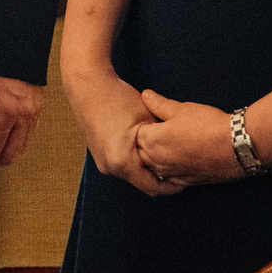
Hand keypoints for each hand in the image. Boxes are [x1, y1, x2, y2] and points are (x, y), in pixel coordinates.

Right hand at [68, 64, 173, 195]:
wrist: (87, 84)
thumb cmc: (117, 98)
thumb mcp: (147, 119)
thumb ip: (161, 141)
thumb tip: (176, 153)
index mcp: (122, 162)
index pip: (153, 188)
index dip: (172, 186)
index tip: (185, 180)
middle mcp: (109, 167)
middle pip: (141, 181)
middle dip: (160, 175)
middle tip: (178, 166)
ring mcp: (102, 161)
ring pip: (131, 172)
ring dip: (146, 166)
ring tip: (163, 154)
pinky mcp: (99, 153)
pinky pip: (121, 163)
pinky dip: (135, 159)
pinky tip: (145, 145)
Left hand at [133, 91, 246, 189]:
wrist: (235, 146)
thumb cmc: (207, 124)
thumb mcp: (180, 109)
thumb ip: (158, 104)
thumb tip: (145, 95)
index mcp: (151, 141)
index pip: (133, 134)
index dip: (141, 125)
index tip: (148, 119)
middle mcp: (156, 161)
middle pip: (140, 153)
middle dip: (144, 143)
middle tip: (156, 131)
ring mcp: (170, 174)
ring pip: (152, 168)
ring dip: (154, 158)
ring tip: (167, 145)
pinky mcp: (185, 182)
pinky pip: (168, 179)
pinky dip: (168, 172)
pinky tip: (175, 162)